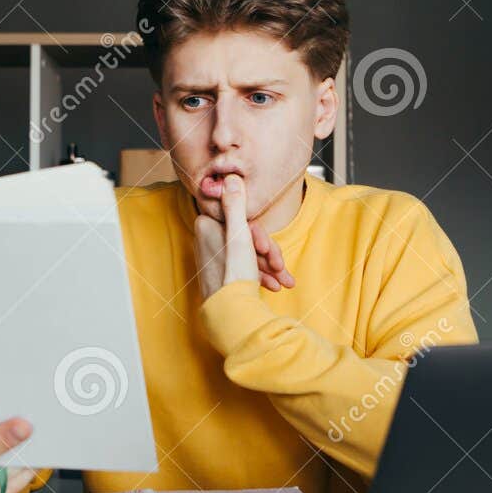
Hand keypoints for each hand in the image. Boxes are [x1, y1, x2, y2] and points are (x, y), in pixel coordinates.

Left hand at [195, 174, 294, 298]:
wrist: (229, 316)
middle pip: (246, 237)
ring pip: (248, 253)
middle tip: (279, 267)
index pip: (241, 219)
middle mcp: (207, 240)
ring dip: (268, 266)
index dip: (259, 235)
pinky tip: (275, 284)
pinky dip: (260, 275)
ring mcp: (214, 258)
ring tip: (284, 280)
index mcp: (207, 227)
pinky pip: (244, 267)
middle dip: (268, 253)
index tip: (266, 249)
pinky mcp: (220, 272)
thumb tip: (230, 176)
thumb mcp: (239, 237)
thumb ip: (235, 205)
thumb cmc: (233, 277)